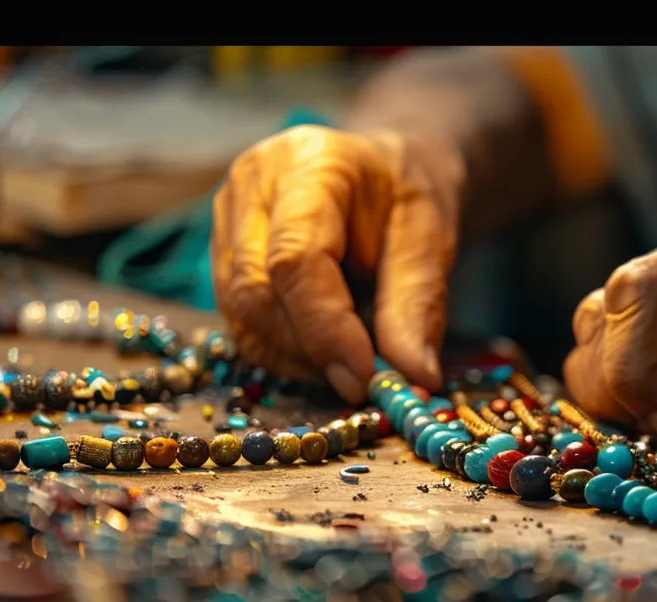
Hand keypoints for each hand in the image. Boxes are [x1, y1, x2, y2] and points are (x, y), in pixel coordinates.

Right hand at [212, 125, 464, 401]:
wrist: (387, 173)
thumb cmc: (409, 196)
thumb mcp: (432, 238)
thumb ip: (419, 304)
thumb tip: (415, 376)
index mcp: (309, 164)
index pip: (294, 258)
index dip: (325, 327)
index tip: (364, 376)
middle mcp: (252, 185)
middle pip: (255, 291)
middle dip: (310, 351)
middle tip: (365, 383)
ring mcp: (227, 218)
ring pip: (241, 314)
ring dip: (297, 358)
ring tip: (352, 364)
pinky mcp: (223, 253)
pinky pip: (240, 322)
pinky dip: (284, 353)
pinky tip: (326, 355)